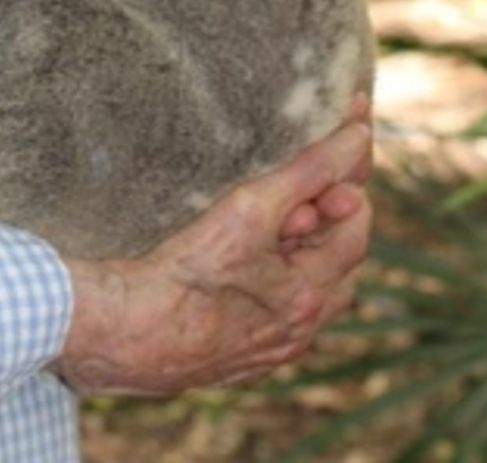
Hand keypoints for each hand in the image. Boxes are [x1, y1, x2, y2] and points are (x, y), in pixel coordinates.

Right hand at [56, 116, 371, 395]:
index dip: (350, 176)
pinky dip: (276, 279)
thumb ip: (308, 173)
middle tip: (305, 176)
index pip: (357, 224)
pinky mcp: (238, 357)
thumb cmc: (188, 273)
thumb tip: (358, 138)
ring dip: (304, 249)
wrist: (128, 334)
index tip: (348, 130)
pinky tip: (248, 261)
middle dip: (328, 214)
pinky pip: (276, 313)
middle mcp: (300, 330)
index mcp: (311, 295)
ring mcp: (270, 349)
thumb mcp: (250, 208)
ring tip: (278, 214)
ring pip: (309, 290)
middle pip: (339, 260)